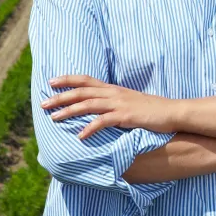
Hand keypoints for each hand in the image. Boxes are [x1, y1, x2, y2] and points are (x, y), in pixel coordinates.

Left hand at [42, 75, 180, 139]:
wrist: (173, 112)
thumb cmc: (153, 110)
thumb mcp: (131, 103)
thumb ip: (116, 104)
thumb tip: (102, 110)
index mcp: (114, 89)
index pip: (86, 80)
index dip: (68, 79)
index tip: (51, 82)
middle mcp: (114, 93)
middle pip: (81, 91)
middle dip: (60, 97)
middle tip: (42, 103)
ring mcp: (119, 104)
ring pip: (87, 104)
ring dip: (68, 111)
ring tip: (53, 118)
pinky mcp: (126, 116)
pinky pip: (103, 121)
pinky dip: (90, 128)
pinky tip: (80, 136)